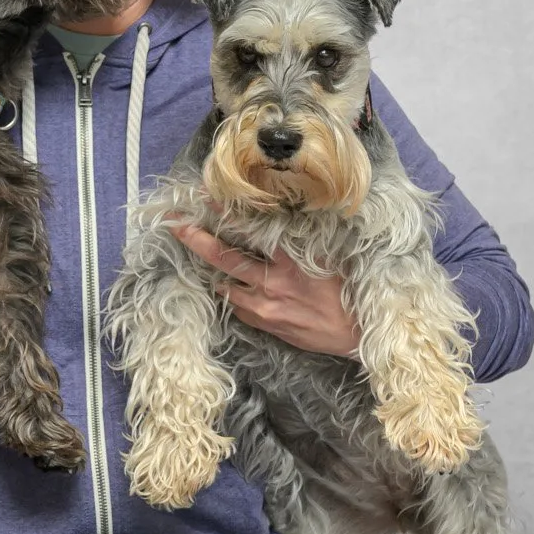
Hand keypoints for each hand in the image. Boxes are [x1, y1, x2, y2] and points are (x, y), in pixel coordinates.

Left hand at [169, 221, 361, 355]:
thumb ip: (307, 239)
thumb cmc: (351, 293)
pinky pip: (237, 307)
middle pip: (224, 259)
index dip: (226, 214)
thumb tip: (287, 217)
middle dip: (197, 239)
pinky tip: (226, 283)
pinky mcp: (265, 325)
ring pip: (225, 286)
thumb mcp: (333, 258)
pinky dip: (230, 293)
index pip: (251, 231)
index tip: (206, 198)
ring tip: (196, 252)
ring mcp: (264, 307)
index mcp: (290, 262)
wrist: (357, 336)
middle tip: (175, 223)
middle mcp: (271, 284)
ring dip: (211, 269)